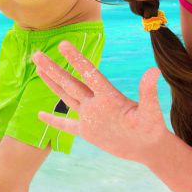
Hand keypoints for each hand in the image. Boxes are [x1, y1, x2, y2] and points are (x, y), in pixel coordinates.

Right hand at [33, 41, 167, 162]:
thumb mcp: (150, 112)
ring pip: (66, 96)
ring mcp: (89, 116)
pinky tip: (40, 115)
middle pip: (70, 82)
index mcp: (108, 96)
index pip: (89, 74)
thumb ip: (148, 92)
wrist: (148, 146)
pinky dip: (54, 121)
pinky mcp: (88, 132)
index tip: (63, 44)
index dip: (76, 60)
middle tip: (37, 54)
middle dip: (53, 69)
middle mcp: (95, 102)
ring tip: (39, 68)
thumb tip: (154, 71)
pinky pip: (67, 125)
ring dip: (52, 83)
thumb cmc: (151, 128)